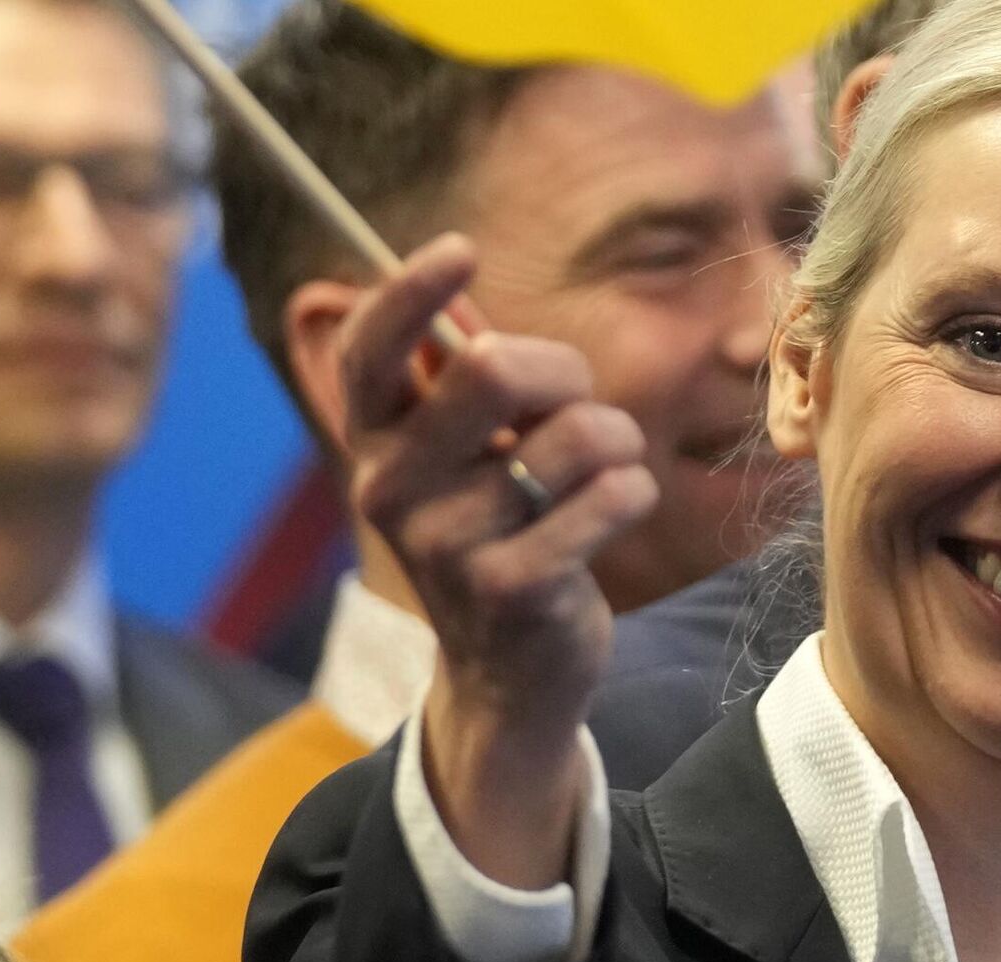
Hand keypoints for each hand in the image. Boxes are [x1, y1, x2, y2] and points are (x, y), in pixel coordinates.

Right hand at [341, 234, 656, 888]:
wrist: (511, 673)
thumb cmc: (501, 531)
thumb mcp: (463, 458)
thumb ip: (460, 384)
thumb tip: (458, 298)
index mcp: (375, 444)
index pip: (367, 349)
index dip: (408, 288)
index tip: (461, 249)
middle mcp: (392, 489)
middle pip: (491, 367)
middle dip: (564, 373)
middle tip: (576, 408)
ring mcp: (448, 544)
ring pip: (577, 433)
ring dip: (615, 441)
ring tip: (599, 475)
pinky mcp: (513, 588)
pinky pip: (613, 495)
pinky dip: (633, 493)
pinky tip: (611, 516)